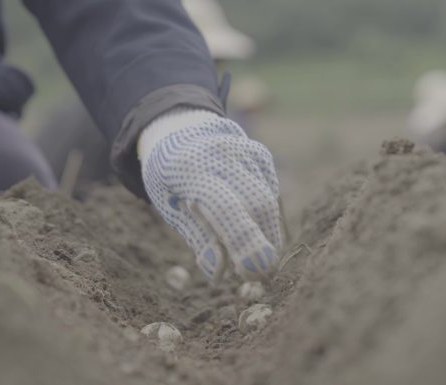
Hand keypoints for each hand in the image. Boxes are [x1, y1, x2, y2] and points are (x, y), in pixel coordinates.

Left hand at [139, 108, 281, 282]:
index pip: (226, 206)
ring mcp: (247, 152)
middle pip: (257, 203)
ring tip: (257, 261)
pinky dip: (269, 221)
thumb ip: (200, 239)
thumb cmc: (172, 180)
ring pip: (270, 201)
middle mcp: (223, 154)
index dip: (243, 241)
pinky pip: (274, 195)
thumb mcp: (172, 210)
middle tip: (258, 278)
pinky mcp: (262, 157)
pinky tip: (258, 233)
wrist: (180, 131)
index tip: (251, 274)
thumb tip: (223, 273)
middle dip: (262, 245)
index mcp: (190, 168)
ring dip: (269, 237)